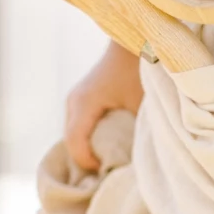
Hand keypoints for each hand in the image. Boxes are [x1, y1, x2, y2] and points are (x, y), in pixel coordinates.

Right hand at [64, 42, 144, 172]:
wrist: (136, 39)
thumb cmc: (141, 71)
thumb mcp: (142, 107)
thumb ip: (136, 135)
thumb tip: (134, 167)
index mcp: (84, 103)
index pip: (76, 146)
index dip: (91, 165)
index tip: (113, 173)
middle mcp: (73, 102)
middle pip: (72, 144)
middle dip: (90, 163)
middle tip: (114, 174)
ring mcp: (75, 100)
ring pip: (74, 137)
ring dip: (90, 152)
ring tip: (113, 162)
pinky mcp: (81, 99)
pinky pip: (79, 128)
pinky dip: (91, 141)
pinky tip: (110, 147)